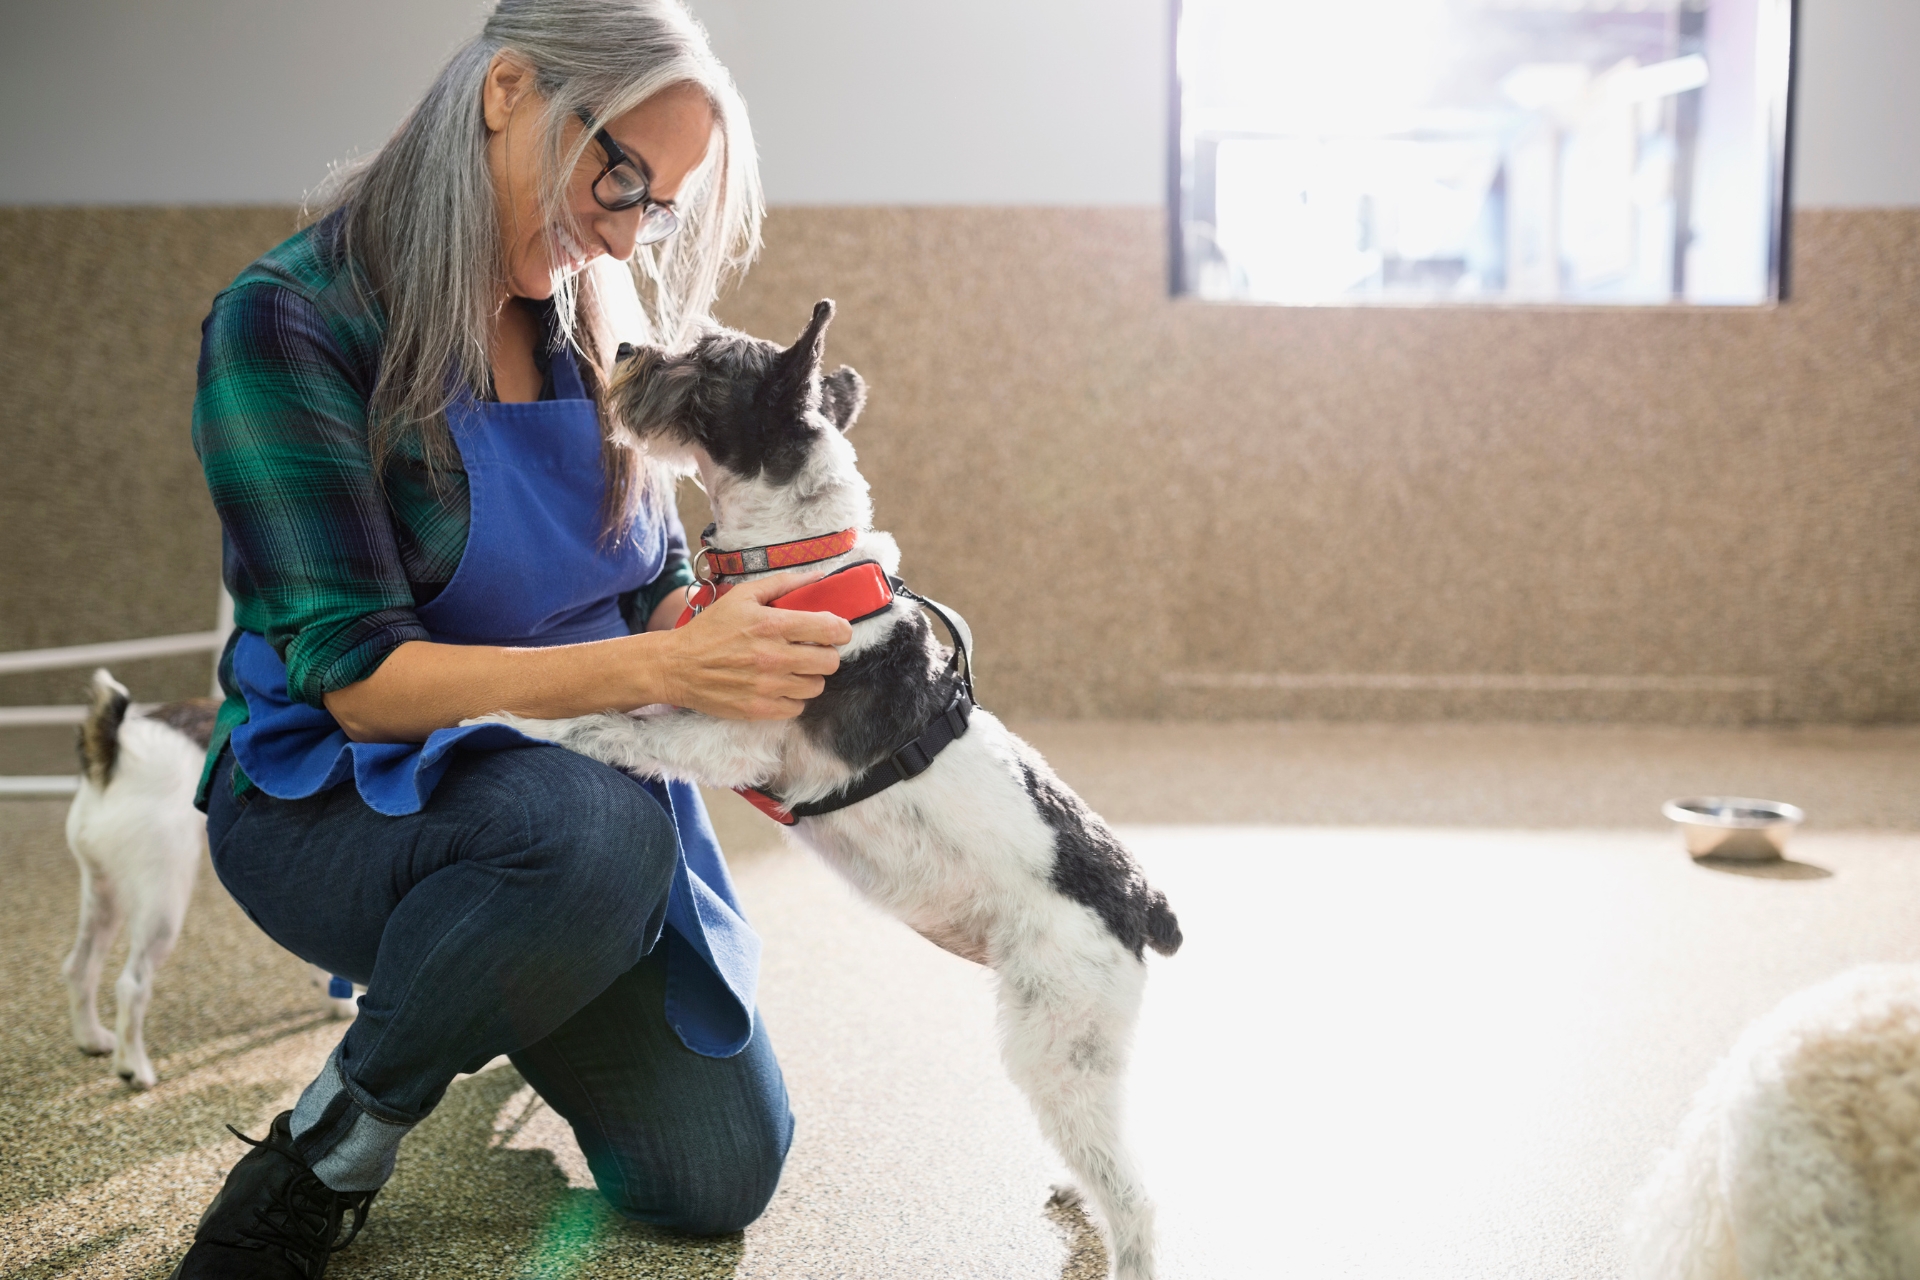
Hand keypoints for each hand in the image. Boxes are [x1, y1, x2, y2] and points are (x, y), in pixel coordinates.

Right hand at [657, 569, 852, 718]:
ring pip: (817, 686)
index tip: (834, 632)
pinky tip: (780, 686)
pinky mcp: (760, 709)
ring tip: (793, 669)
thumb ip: (783, 583)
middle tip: (811, 651)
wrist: (676, 666)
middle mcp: (774, 657)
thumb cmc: (710, 629)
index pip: (831, 629)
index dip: (840, 630)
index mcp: (773, 625)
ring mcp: (768, 686)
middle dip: (825, 654)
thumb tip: (818, 576)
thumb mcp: (742, 596)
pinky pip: (798, 707)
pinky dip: (793, 698)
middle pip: (830, 662)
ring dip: (810, 677)